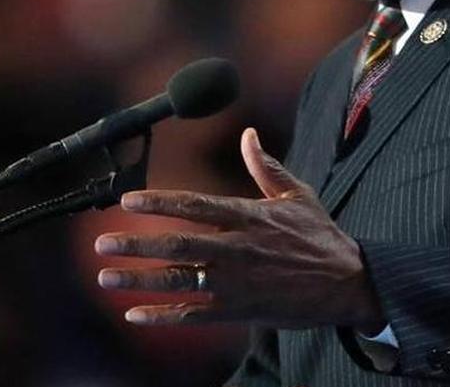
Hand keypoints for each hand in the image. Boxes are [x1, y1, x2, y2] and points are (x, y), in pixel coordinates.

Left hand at [95, 128, 384, 330]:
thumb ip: (266, 166)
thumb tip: (248, 134)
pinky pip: (193, 314)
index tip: (127, 200)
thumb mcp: (298, 195)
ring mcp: (236, 282)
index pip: (195, 205)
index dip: (159, 201)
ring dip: (138, 280)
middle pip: (177, 244)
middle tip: (102, 244)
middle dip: (135, 244)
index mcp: (249, 216)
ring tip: (106, 276)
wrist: (347, 284)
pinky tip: (135, 314)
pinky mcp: (239, 310)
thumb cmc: (321, 236)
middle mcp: (237, 249)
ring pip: (178, 280)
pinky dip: (163, 315)